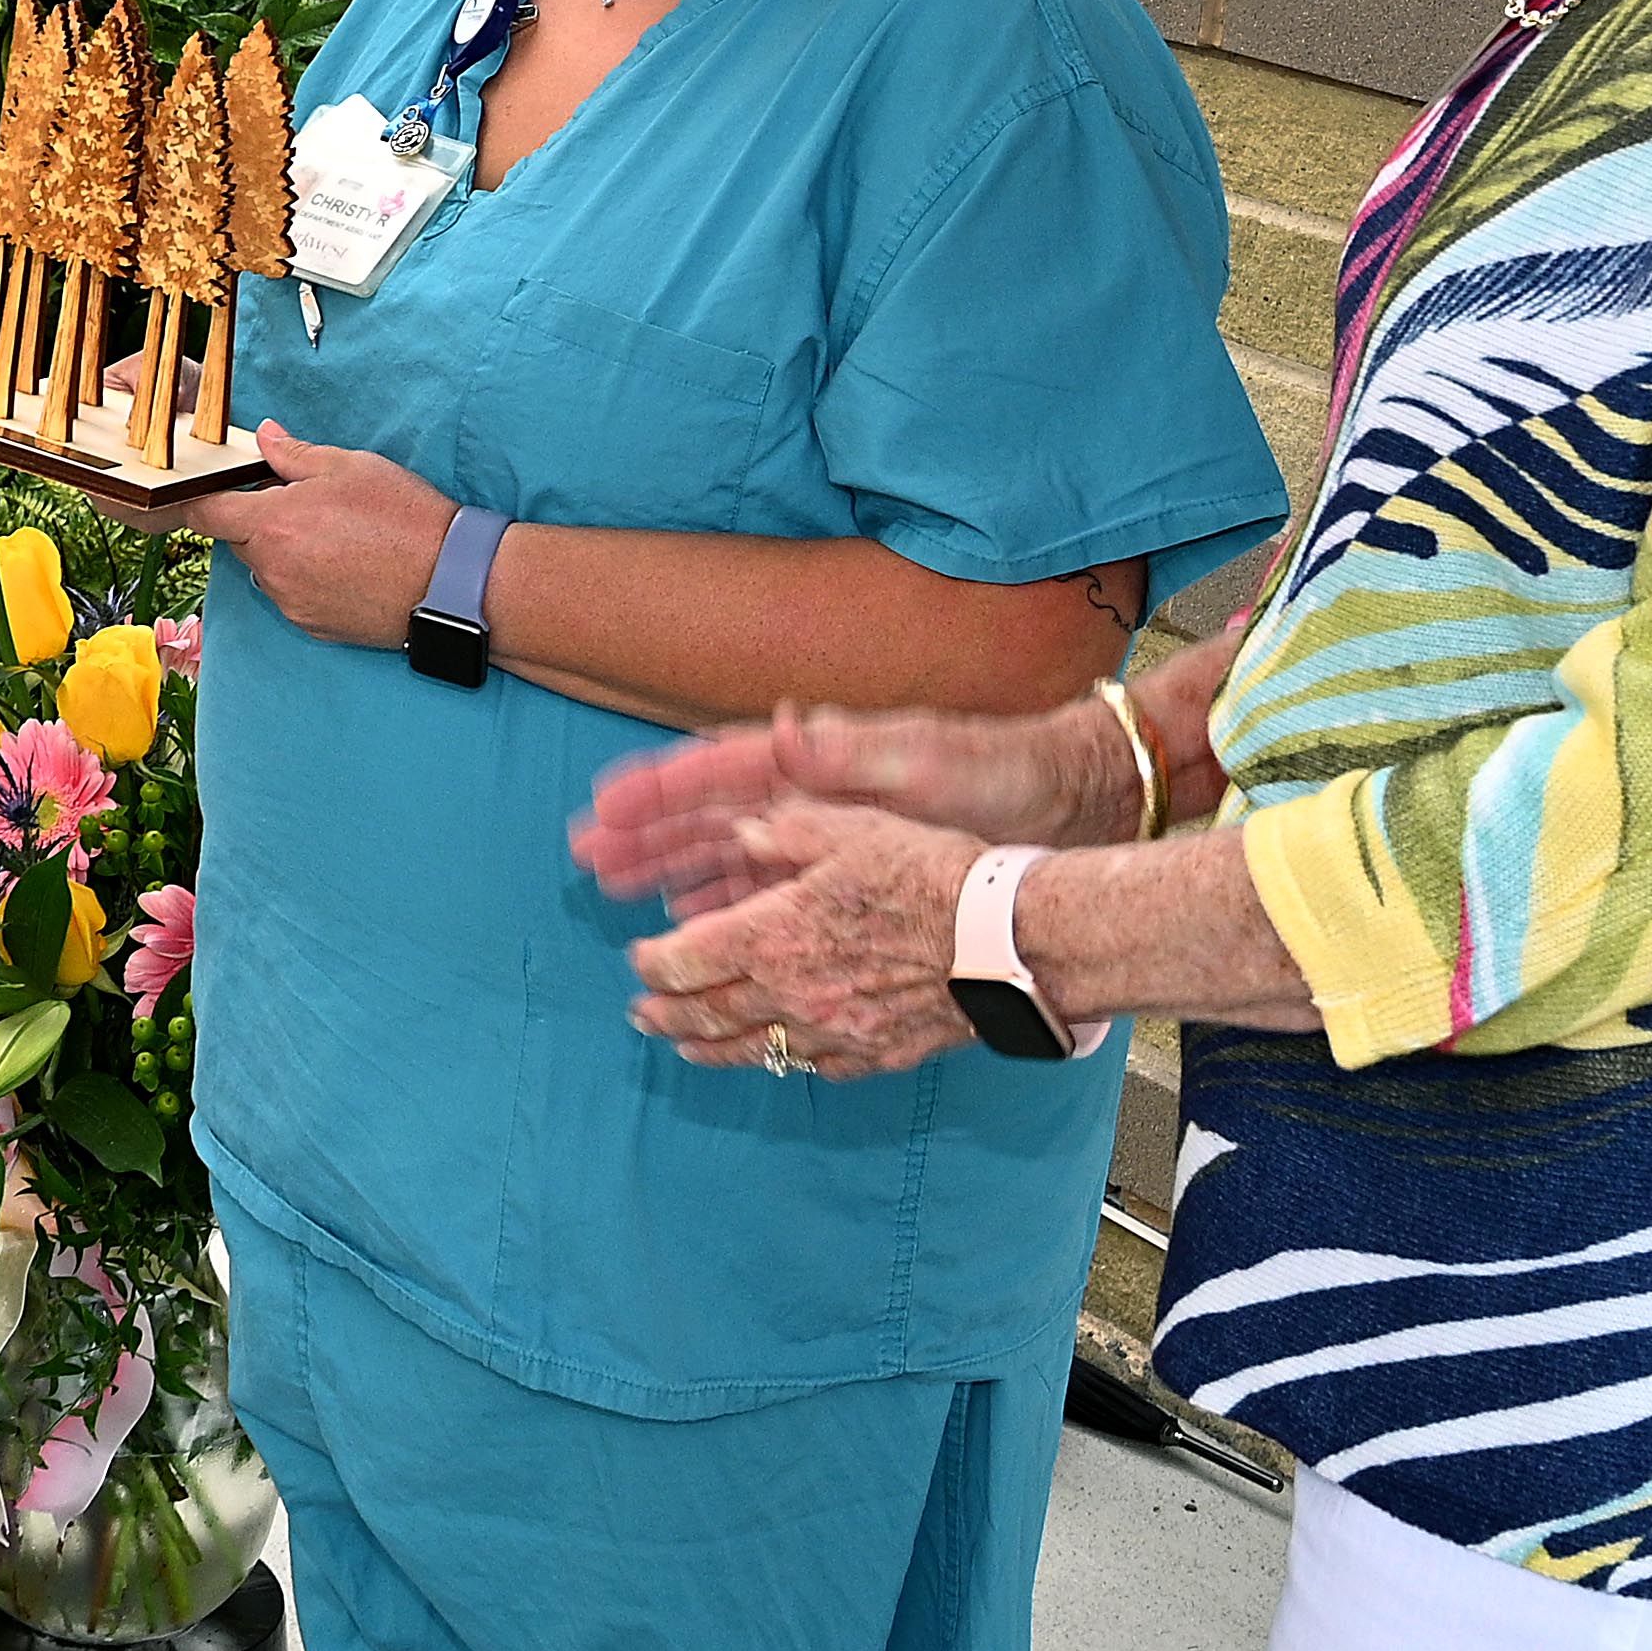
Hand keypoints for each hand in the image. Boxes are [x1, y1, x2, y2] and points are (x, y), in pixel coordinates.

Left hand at [178, 420, 453, 649]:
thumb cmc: (403, 517)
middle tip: (307, 506)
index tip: (217, 491)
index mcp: (272, 524)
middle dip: (260, 523)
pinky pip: (294, 598)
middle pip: (240, 542)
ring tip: (337, 538)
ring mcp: (292, 604)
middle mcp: (273, 571)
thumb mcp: (349, 466)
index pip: (207, 514)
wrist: (450, 581)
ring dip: (285, 554)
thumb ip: (293, 454)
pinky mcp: (315, 627)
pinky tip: (348, 567)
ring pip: (268, 572)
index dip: (206, 500)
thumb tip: (263, 436)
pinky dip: (308, 582)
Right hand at [582, 700, 1133, 913]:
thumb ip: (853, 749)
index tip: (606, 806)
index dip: (659, 790)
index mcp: (818, 762)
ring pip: (731, 856)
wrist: (1065, 803)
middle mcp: (813, 796)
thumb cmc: (998, 772)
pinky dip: (729, 906)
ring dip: (674, 872)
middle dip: (647, 835)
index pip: (718, 771)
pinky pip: (771, 892)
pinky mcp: (851, 873)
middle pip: (710, 817)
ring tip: (617, 889)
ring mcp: (829, 835)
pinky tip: (695, 924)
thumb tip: (786, 726)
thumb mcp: (928, 756)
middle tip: (586, 855)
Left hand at [620, 795, 988, 1080]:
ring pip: (752, 1049)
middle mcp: (790, 992)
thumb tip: (743, 832)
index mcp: (771, 933)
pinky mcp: (873, 1054)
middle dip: (665, 1013)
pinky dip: (783, 1060)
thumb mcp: (848, 829)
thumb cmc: (928, 873)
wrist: (1005, 940)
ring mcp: (831, 1031)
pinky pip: (814, 1065)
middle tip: (641, 1015)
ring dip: (708, 1048)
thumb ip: (786, 832)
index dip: (653, 962)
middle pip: (706, 1014)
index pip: (684, 960)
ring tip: (682, 1047)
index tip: (640, 957)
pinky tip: (775, 1055)